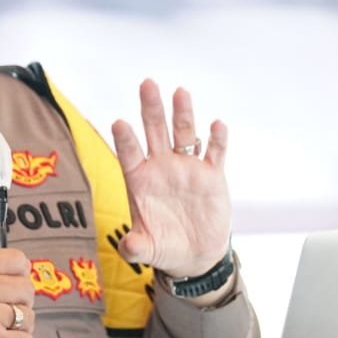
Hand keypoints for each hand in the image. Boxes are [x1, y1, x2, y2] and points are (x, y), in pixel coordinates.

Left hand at [109, 79, 232, 278]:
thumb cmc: (164, 247)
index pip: (129, 154)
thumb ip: (136, 246)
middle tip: (147, 84)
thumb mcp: (148, 249)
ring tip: (180, 92)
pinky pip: (215, 152)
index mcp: (140, 180)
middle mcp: (161, 167)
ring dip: (182, 113)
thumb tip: (128, 247)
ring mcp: (187, 168)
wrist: (195, 254)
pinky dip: (217, 139)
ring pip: (184, 134)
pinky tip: (217, 125)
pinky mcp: (211, 174)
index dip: (125, 140)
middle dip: (151, 109)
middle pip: (155, 132)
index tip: (119, 123)